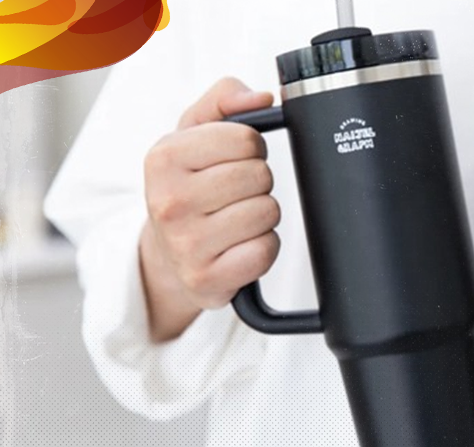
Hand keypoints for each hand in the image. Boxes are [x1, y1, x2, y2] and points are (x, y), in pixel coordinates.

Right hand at [140, 77, 279, 340]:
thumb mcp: (193, 134)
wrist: (167, 255)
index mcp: (164, 157)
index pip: (246, 139)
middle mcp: (169, 201)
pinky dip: (262, 248)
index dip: (251, 147)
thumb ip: (225, 100)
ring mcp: (186, 244)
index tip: (234, 158)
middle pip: (260, 176)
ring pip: (267, 212)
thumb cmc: (187, 187)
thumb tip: (260, 98)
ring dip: (263, 215)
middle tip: (234, 193)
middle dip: (258, 182)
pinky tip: (239, 246)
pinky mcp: (206, 279)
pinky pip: (265, 251)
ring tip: (235, 218)